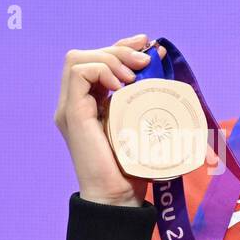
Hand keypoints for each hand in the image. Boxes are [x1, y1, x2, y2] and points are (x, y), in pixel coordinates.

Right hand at [55, 35, 166, 206]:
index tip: (148, 44)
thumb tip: (167, 77)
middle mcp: (78, 102)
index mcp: (93, 103)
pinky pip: (78, 73)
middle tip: (147, 59)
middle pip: (89, 55)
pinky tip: (122, 86)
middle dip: (120, 49)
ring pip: (77, 59)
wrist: (119, 195)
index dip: (122, 46)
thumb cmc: (136, 167)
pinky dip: (101, 70)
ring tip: (134, 75)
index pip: (100, 61)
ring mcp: (71, 107)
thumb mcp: (147, 126)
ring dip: (110, 58)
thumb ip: (150, 103)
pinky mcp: (72, 114)